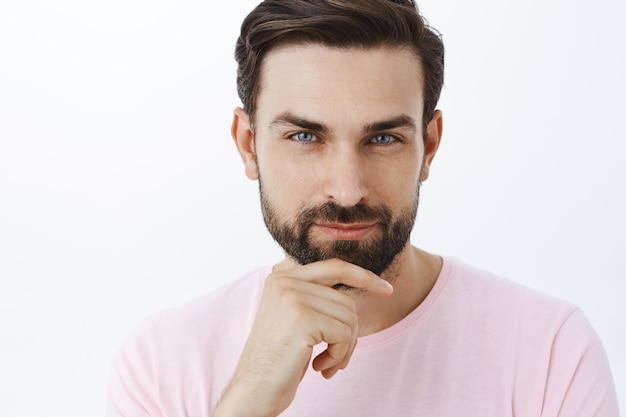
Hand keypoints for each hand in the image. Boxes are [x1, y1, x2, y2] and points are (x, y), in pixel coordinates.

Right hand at [212, 258, 392, 416]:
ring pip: (349, 317)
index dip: (363, 276)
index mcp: (282, 277)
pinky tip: (318, 367)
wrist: (252, 391)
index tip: (386, 289)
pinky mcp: (302, 318)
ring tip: (325, 364)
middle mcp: (284, 281)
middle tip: (338, 357)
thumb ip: (316, 296)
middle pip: (346, 299)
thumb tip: (359, 281)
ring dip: (344, 348)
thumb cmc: (277, 359)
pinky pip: (344, 334)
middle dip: (350, 332)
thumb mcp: (293, 317)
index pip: (334, 266)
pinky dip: (339, 356)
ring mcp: (292, 297)